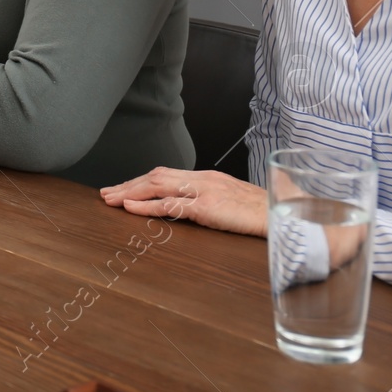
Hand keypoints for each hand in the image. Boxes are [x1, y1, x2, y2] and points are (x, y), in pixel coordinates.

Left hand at [99, 167, 265, 236]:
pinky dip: (147, 205)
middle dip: (129, 184)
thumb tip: (189, 205)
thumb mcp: (231, 201)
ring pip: (157, 186)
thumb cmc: (261, 213)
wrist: (285, 218)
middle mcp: (202, 179)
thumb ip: (209, 198)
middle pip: (156, 176)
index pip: (165, 174)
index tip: (123, 188)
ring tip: (110, 199)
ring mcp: (204, 191)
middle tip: (106, 192)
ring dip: (130, 192)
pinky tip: (130, 208)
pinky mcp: (208, 207)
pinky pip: (170, 205)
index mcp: (207, 177)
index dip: (141, 181)